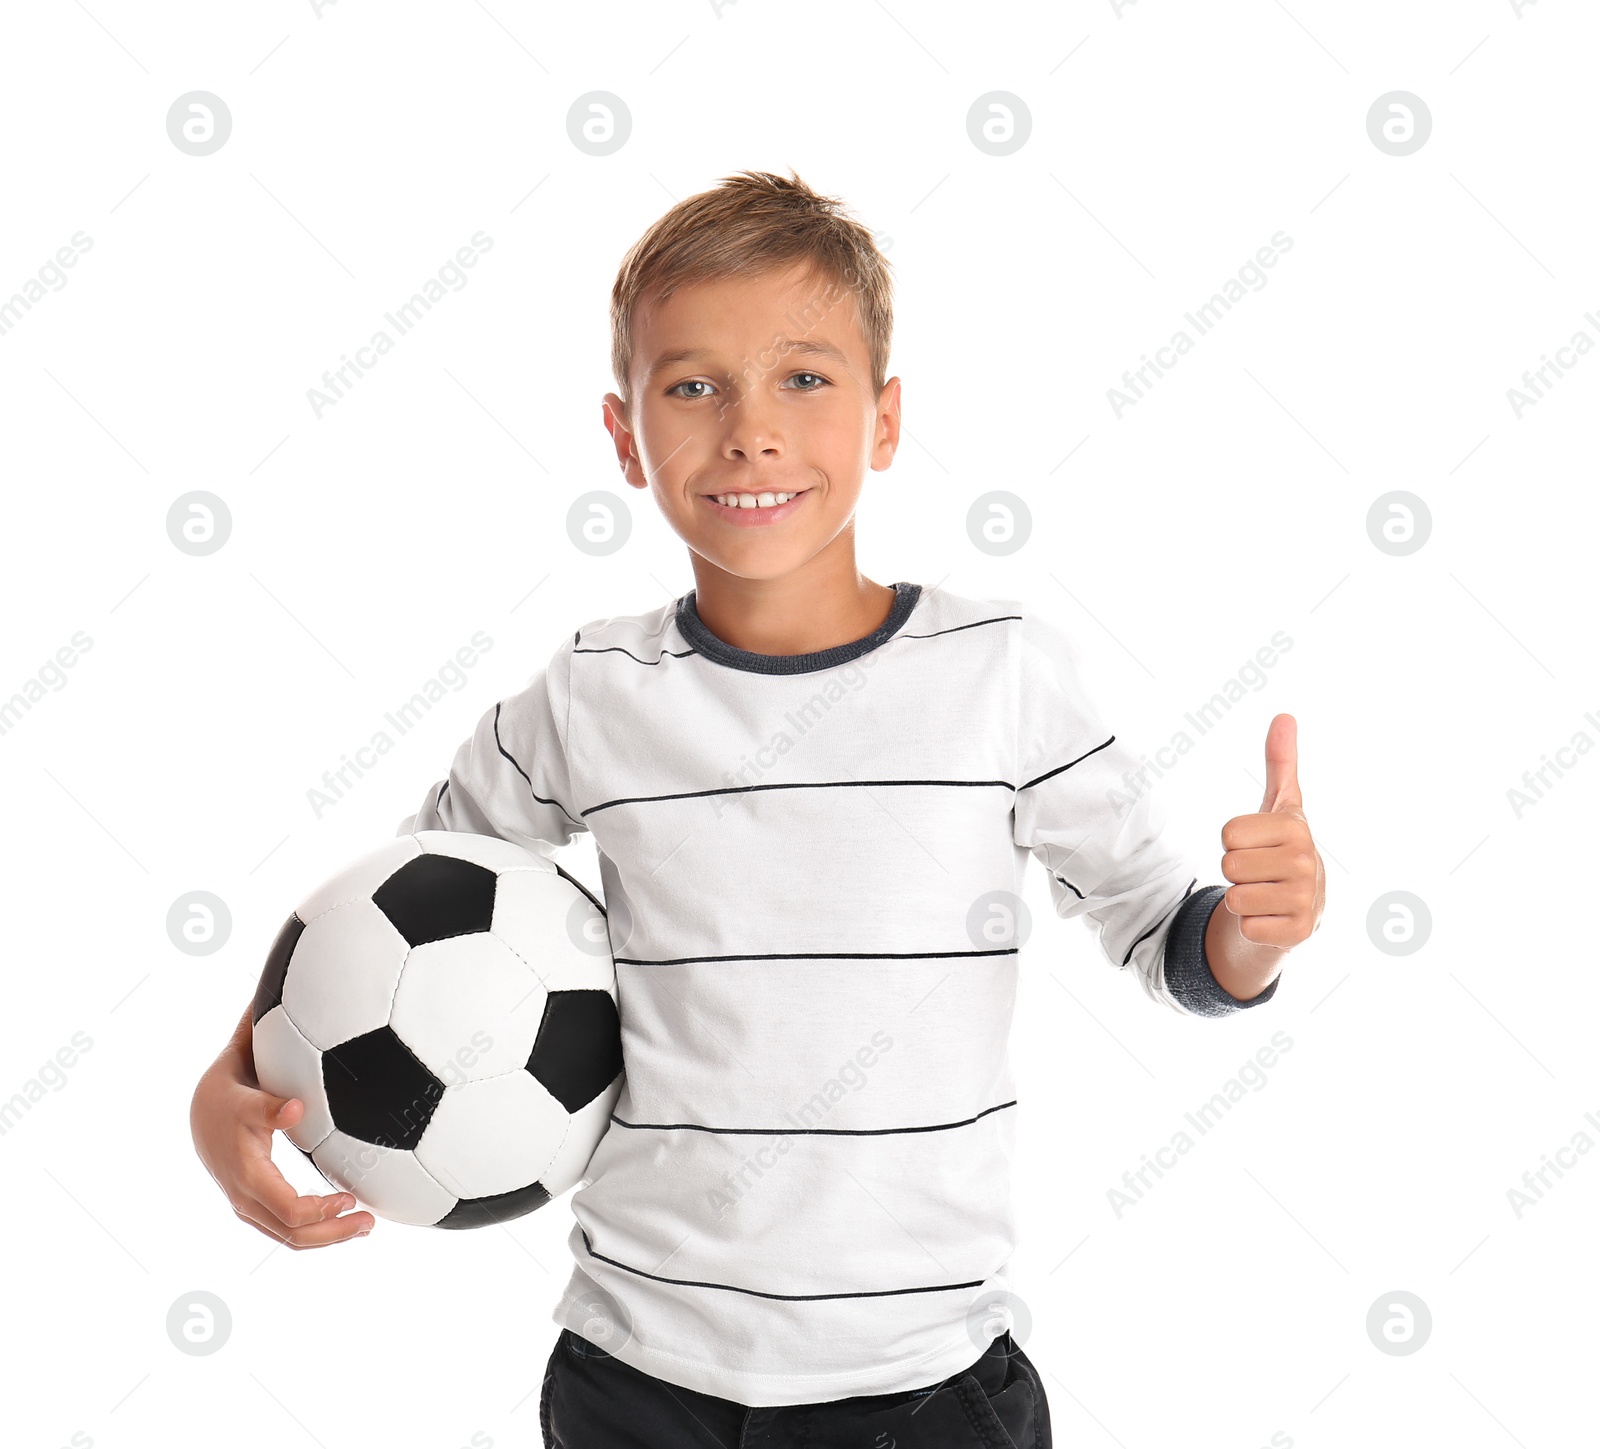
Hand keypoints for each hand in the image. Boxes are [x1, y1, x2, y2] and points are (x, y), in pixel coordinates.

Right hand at [190, 1006, 374, 1247]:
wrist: (202, 1110)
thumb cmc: (227, 1102)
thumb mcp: (245, 1099)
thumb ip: (269, 1106)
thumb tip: (297, 1109)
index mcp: (248, 1177)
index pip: (289, 1212)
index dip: (323, 1211)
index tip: (351, 1198)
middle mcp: (246, 1199)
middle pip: (293, 1234)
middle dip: (333, 1233)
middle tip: (368, 1223)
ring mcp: (248, 1205)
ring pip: (288, 1236)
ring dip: (326, 1235)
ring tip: (360, 1225)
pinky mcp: (254, 1202)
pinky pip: (284, 1226)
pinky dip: (312, 1228)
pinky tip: (335, 1218)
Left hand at [1218, 713, 1324, 949]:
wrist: (1299, 909)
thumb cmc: (1281, 850)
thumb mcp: (1280, 806)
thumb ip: (1280, 762)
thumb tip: (1284, 715)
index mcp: (1296, 827)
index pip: (1228, 834)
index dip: (1233, 843)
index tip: (1257, 846)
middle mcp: (1307, 861)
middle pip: (1228, 865)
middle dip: (1236, 873)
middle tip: (1260, 874)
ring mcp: (1307, 900)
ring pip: (1234, 898)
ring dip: (1243, 900)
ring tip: (1265, 895)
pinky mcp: (1298, 933)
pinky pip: (1245, 927)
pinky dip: (1251, 926)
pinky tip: (1272, 919)